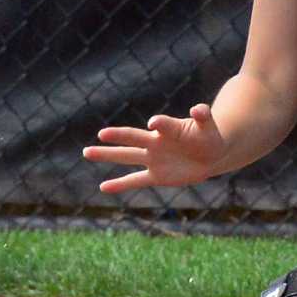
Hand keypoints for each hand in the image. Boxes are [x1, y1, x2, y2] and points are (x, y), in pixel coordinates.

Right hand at [84, 104, 226, 192]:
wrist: (210, 155)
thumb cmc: (208, 136)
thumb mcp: (209, 126)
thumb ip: (203, 116)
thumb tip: (198, 108)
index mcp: (169, 128)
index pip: (162, 124)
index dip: (159, 123)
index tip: (154, 123)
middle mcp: (156, 142)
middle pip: (134, 138)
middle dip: (118, 136)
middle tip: (101, 134)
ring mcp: (154, 159)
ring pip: (127, 156)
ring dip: (108, 155)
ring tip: (87, 152)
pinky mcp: (156, 176)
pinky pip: (135, 180)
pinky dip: (120, 184)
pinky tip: (103, 187)